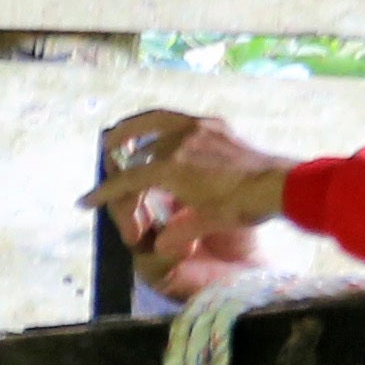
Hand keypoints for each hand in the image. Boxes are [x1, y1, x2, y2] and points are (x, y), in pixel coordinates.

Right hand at [95, 107, 298, 301]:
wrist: (279, 184)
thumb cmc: (243, 206)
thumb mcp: (206, 222)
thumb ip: (178, 232)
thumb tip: (160, 246)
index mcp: (171, 167)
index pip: (128, 180)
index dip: (105, 193)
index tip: (85, 201)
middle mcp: (179, 141)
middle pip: (137, 150)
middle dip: (117, 157)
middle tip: (106, 159)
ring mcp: (197, 128)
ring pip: (154, 122)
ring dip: (134, 129)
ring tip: (120, 133)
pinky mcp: (214, 125)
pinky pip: (177, 119)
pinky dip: (161, 124)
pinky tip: (161, 132)